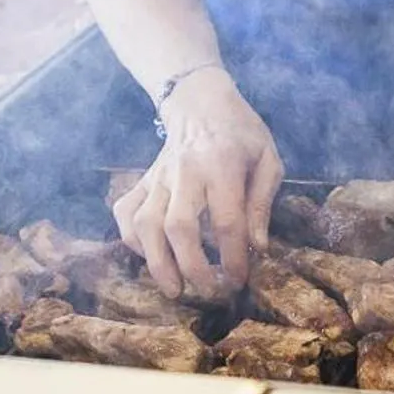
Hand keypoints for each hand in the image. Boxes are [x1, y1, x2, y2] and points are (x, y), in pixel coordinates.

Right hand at [113, 70, 282, 299]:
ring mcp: (157, 177)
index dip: (233, 257)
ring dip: (156, 262)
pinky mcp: (142, 180)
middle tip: (207, 291)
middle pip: (178, 226)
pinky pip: (125, 212)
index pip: (226, 220)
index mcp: (222, 166)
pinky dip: (130, 238)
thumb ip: (262, 203)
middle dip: (191, 266)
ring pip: (145, 223)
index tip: (239, 280)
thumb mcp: (268, 159)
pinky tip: (147, 255)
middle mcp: (184, 172)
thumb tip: (258, 247)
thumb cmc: (241, 133)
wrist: (200, 101)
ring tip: (173, 288)